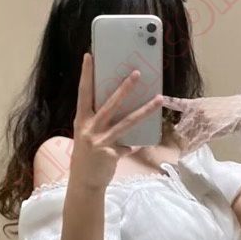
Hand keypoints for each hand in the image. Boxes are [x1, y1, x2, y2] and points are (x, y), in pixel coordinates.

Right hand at [70, 53, 162, 190]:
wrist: (84, 183)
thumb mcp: (87, 136)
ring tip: (159, 99)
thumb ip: (100, 123)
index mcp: (81, 121)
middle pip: (110, 104)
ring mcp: (101, 141)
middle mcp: (89, 129)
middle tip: (137, 73)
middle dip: (124, 88)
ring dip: (145, 110)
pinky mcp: (111, 154)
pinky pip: (129, 146)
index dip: (86, 75)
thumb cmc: (87, 157)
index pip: (83, 93)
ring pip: (127, 122)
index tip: (89, 56)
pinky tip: (136, 147)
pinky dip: (133, 146)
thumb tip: (121, 111)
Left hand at [162, 81, 240, 155]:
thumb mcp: (210, 106)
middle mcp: (197, 111)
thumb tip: (182, 126)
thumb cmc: (229, 110)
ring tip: (194, 143)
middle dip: (184, 133)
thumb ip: (196, 113)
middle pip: (181, 127)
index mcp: (196, 103)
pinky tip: (186, 154)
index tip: (159, 99)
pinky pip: (196, 142)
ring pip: (188, 136)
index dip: (168, 101)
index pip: (178, 103)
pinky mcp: (209, 130)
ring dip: (189, 141)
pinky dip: (190, 149)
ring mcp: (203, 121)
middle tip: (188, 137)